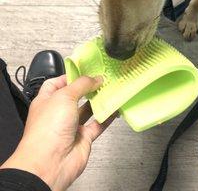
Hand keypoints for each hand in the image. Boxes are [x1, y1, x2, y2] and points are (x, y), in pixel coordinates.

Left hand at [1, 75, 114, 190]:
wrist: (50, 162)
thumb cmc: (48, 127)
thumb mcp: (64, 96)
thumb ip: (82, 84)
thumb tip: (96, 78)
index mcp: (47, 100)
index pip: (57, 83)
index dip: (70, 76)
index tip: (86, 70)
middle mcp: (58, 112)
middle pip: (75, 96)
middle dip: (88, 88)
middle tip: (103, 78)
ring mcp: (71, 126)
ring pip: (87, 110)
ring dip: (98, 101)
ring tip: (111, 89)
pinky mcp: (83, 138)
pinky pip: (97, 125)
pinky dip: (106, 117)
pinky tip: (115, 108)